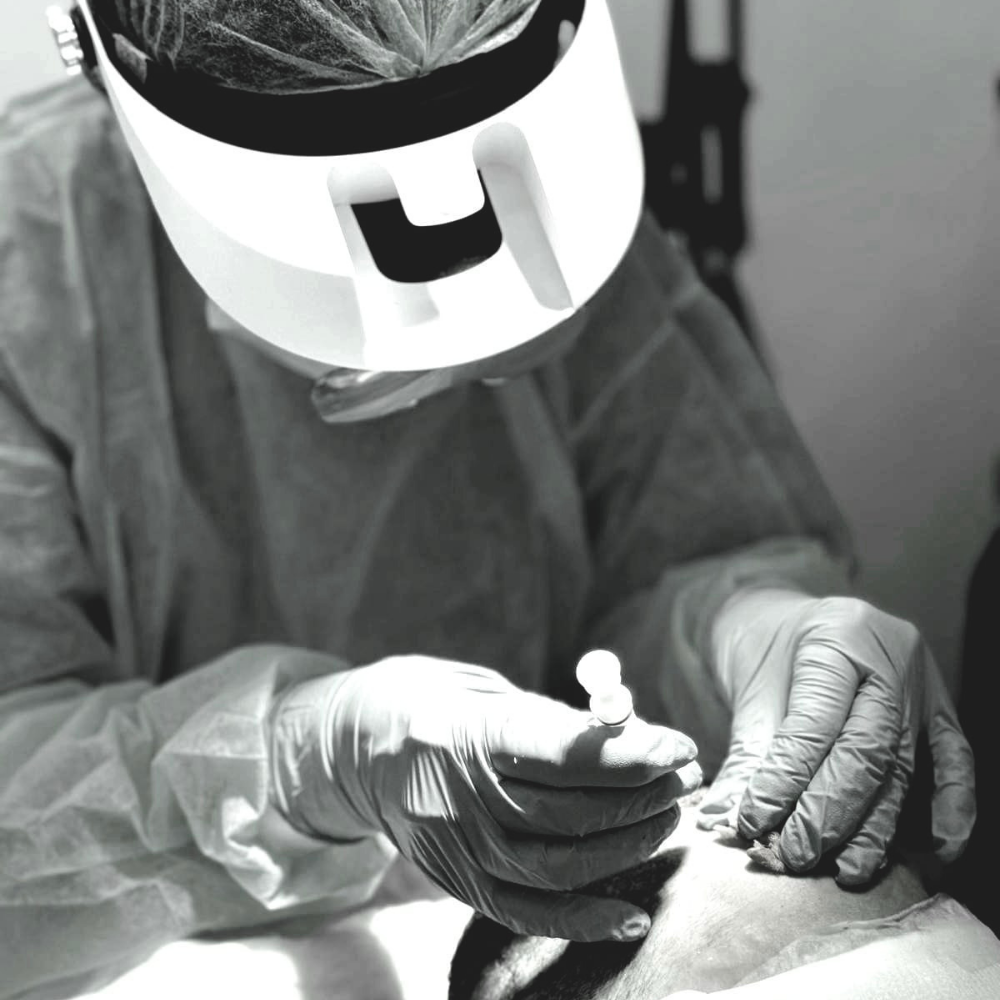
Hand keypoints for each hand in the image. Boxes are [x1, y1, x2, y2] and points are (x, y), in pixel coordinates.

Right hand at [320, 656, 700, 940]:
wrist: (356, 748)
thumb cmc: (437, 704)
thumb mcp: (488, 691)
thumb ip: (554, 720)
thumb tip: (633, 738)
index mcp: (467, 733)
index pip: (563, 753)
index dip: (631, 753)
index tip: (679, 744)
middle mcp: (460, 797)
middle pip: (571, 811)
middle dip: (643, 795)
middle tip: (686, 773)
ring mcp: (457, 848)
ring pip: (559, 865)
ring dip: (629, 846)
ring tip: (669, 818)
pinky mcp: (458, 882)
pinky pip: (526, 912)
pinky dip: (584, 920)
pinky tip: (633, 913)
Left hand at [697, 591, 974, 884]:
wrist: (786, 619)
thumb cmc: (765, 651)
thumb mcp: (748, 692)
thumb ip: (745, 758)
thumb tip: (725, 823)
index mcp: (837, 634)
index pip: (816, 722)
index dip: (786, 780)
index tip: (755, 822)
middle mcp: (890, 655)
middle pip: (866, 748)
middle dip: (829, 811)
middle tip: (795, 855)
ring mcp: (922, 681)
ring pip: (903, 765)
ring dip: (874, 826)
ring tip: (843, 870)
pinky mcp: (941, 708)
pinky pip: (955, 761)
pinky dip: (950, 809)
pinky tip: (934, 852)